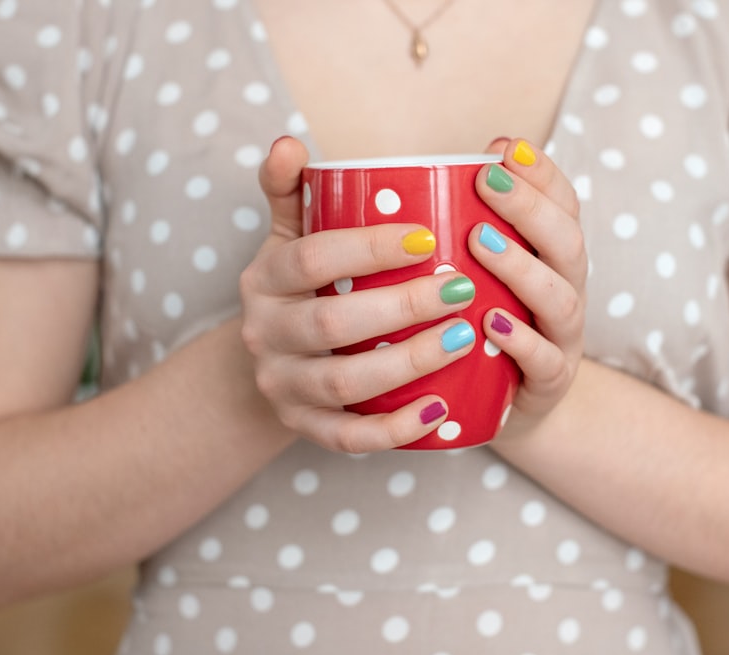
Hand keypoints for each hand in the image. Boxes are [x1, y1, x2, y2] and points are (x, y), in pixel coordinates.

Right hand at [238, 137, 478, 452]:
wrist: (275, 360)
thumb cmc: (301, 288)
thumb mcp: (289, 237)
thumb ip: (291, 191)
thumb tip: (289, 143)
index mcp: (265, 280)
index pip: (313, 258)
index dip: (369, 247)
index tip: (428, 237)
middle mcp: (264, 335)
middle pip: (332, 325)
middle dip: (403, 306)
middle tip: (462, 288)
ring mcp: (283, 386)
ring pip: (345, 384)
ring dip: (409, 362)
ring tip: (463, 338)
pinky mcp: (305, 428)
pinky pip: (350, 438)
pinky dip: (397, 428)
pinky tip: (442, 407)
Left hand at [473, 138, 587, 445]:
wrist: (504, 412)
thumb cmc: (477, 331)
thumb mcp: (475, 278)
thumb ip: (455, 233)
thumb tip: (406, 181)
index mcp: (550, 259)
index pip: (562, 205)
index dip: (541, 173)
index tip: (503, 147)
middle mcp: (565, 292)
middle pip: (568, 243)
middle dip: (530, 208)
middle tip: (487, 182)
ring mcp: (562, 339)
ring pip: (561, 299)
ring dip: (523, 268)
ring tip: (481, 242)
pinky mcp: (549, 384)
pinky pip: (543, 362)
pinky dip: (520, 341)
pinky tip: (490, 323)